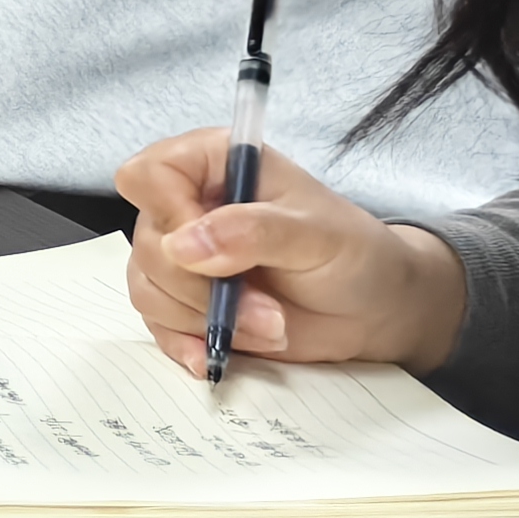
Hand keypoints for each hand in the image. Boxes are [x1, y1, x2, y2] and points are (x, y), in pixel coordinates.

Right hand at [115, 133, 471, 371]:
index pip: (148, 175)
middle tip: (266, 310)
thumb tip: (184, 245)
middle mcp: (186, 206)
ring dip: (204, 318)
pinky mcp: (182, 302)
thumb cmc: (355, 256)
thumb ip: (254, 231)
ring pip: (147, 288)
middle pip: (146, 243)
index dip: (167, 212)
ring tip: (268, 327)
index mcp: (213, 166)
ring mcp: (180, 257)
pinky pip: (156, 324)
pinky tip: (217, 352)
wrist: (372, 312)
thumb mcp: (319, 235)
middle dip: (203, 288)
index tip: (208, 251)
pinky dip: (186, 342)